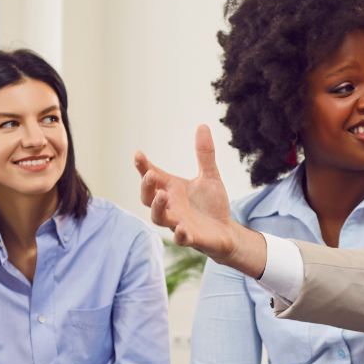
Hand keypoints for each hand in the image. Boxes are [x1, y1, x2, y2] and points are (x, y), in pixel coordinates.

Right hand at [135, 125, 266, 275]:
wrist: (225, 230)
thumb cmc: (211, 204)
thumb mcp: (210, 176)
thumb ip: (205, 154)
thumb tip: (202, 125)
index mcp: (171, 189)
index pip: (151, 176)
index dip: (143, 167)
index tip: (138, 155)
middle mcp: (170, 206)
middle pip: (148, 198)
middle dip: (146, 187)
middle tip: (150, 175)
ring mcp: (177, 223)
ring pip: (159, 218)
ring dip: (158, 207)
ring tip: (163, 195)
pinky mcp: (190, 237)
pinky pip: (180, 238)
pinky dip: (179, 234)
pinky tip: (181, 228)